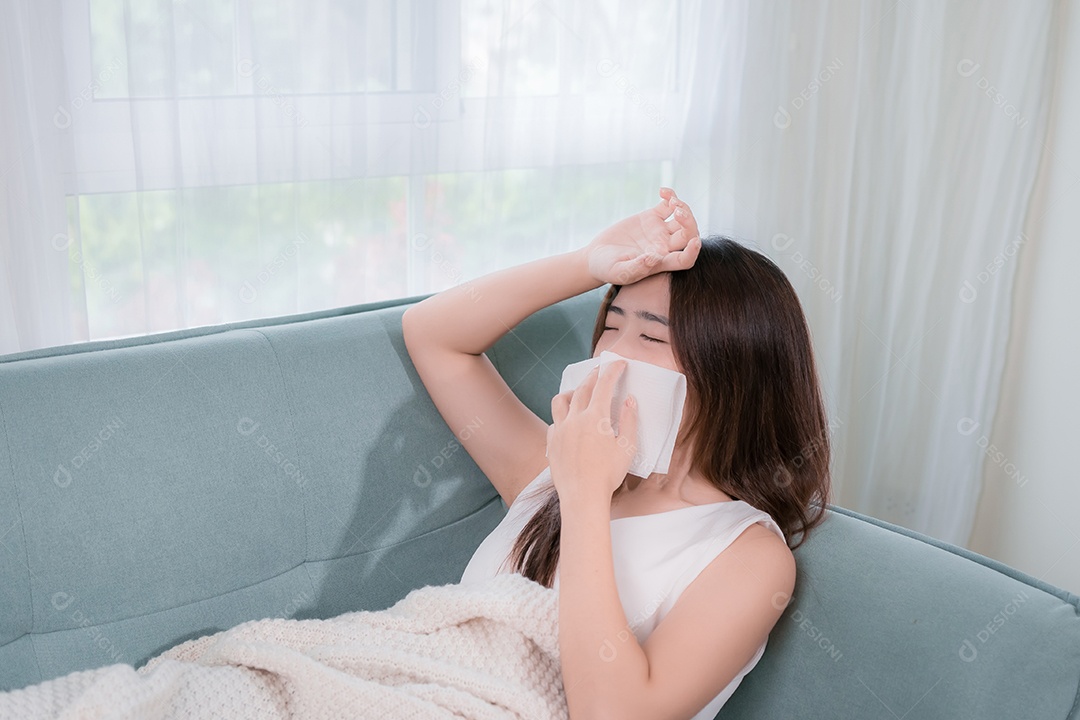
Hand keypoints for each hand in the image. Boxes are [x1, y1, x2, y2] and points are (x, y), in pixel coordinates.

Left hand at [547, 359, 638, 508]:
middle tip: (602, 370)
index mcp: (595, 417)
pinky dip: (563, 416)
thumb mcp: (627, 447)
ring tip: (581, 394)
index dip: (612, 370)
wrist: (582, 497)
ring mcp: (560, 430)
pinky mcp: (551, 443)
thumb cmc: (608, 475)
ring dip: (573, 392)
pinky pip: (554, 421)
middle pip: (583, 388)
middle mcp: (574, 418)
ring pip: (561, 400)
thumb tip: (629, 400)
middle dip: (594, 375)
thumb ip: (629, 420)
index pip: (604, 384)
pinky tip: (570, 422)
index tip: (619, 363)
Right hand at [583, 187, 700, 285]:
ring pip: (682, 219)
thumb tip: (655, 258)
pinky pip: (668, 205)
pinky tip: (662, 191)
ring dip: (683, 208)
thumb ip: (637, 268)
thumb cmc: (607, 270)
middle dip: (689, 223)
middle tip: (678, 212)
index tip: (695, 241)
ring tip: (672, 201)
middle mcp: (665, 246)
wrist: (597, 257)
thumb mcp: (619, 272)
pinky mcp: (651, 218)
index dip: (693, 251)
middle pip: (688, 235)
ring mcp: (660, 231)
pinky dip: (670, 196)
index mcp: (661, 262)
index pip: (685, 259)